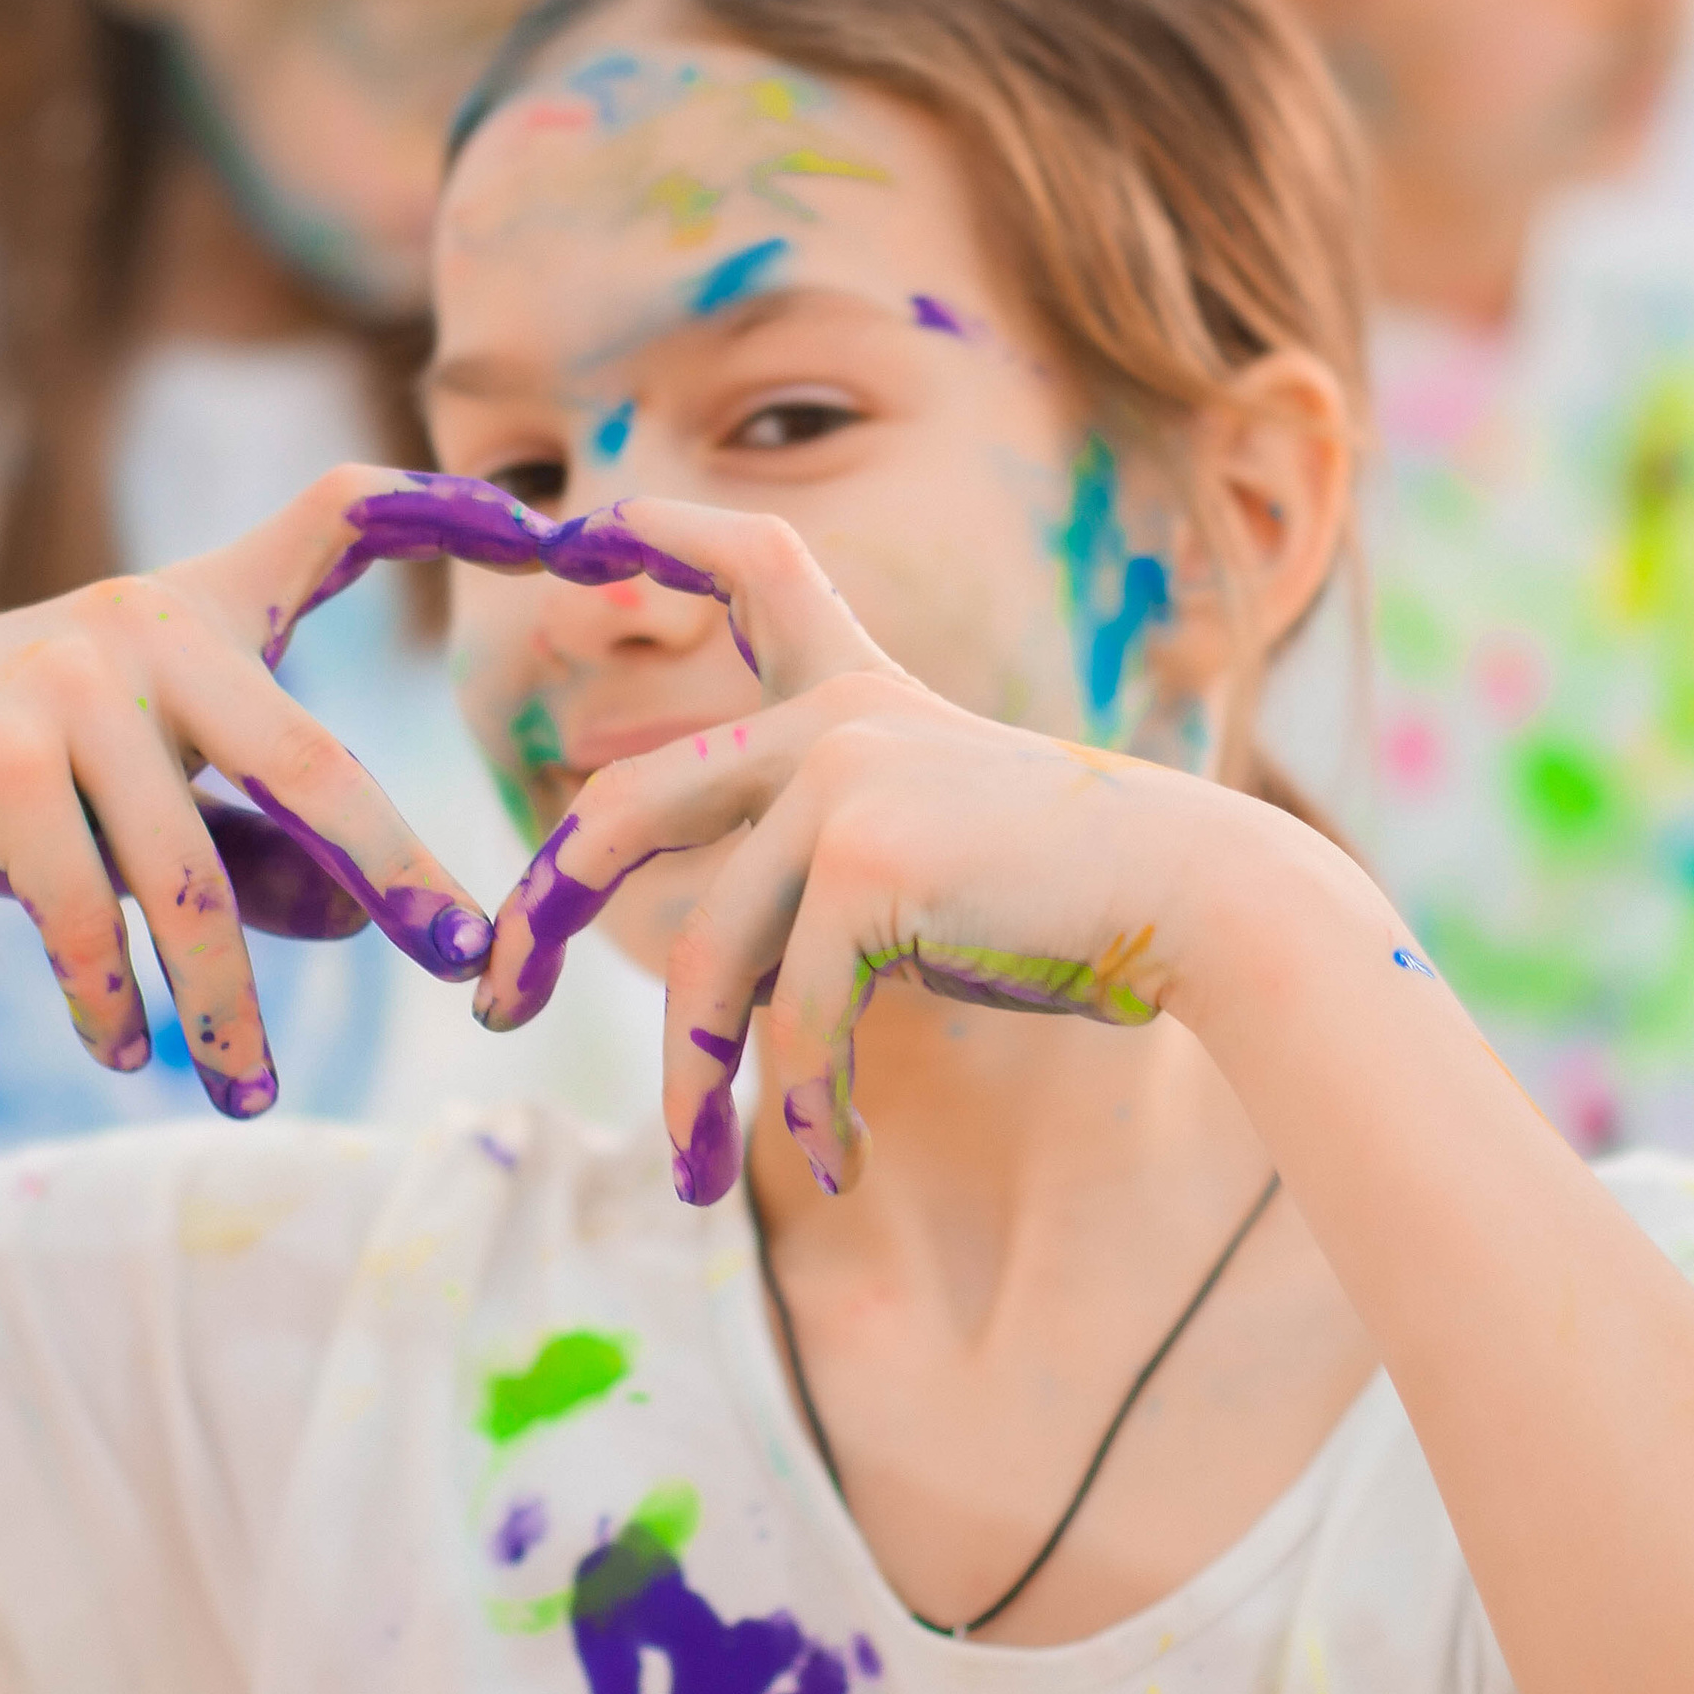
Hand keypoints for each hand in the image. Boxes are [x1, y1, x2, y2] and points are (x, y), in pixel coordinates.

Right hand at [0, 470, 583, 1113]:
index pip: (339, 516)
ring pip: (191, 880)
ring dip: (229, 1005)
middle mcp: (149, 626)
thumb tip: (365, 918)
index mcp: (205, 610)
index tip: (553, 531)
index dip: (447, 512)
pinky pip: (86, 911)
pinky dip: (113, 998)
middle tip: (463, 961)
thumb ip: (261, 850)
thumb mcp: (147, 801)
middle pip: (312, 765)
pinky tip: (129, 1052)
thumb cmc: (10, 776)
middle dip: (397, 875)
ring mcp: (69, 687)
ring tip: (251, 1094)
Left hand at [469, 498, 1263, 1200]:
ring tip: (691, 1169)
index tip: (580, 523)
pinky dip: (806, 1105)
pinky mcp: (870, 862)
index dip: (664, 533)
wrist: (1201, 898)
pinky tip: (831, 1165)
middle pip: (627, 808)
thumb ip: (811, 880)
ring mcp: (846, 782)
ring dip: (694, 1080)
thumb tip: (703, 1003)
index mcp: (856, 697)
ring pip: (707, 957)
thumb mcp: (922, 862)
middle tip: (493, 1002)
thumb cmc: (1069, 902)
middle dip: (541, 913)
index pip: (756, 566)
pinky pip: (798, 1015)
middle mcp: (836, 722)